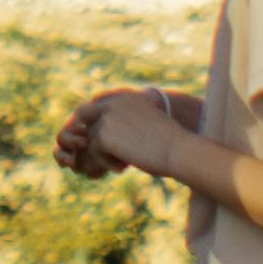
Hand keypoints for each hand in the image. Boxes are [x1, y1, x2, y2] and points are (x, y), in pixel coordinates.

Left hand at [59, 85, 184, 181]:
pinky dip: (107, 163)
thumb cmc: (169, 145)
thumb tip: (99, 137)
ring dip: (104, 154)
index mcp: (127, 96)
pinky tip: (125, 167)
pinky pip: (95, 152)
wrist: (178, 150)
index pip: (97, 103)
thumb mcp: (147, 127)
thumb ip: (124, 125)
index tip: (97, 138)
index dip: (94, 119)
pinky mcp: (103, 135)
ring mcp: (107, 117)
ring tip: (124, 163)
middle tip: (98, 151)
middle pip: (84, 115)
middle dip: (87, 132)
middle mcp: (114, 102)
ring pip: (91, 138)